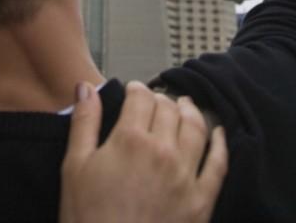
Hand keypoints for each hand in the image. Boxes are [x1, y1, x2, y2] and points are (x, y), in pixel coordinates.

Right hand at [60, 80, 227, 222]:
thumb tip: (86, 86)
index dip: (137, 90)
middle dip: (161, 100)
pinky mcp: (201, 202)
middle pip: (169, 109)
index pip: (141, 98)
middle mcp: (162, 151)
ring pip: (196, 128)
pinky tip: (219, 134)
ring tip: (185, 106)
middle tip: (155, 102)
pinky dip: (220, 145)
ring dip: (190, 112)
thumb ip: (84, 123)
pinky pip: (218, 165)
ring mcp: (185, 176)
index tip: (134, 92)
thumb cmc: (89, 219)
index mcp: (130, 139)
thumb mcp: (74, 168)